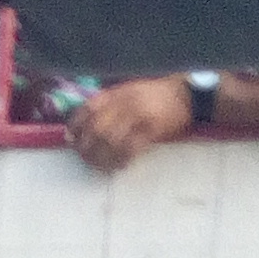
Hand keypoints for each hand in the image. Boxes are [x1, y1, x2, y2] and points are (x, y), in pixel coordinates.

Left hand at [66, 77, 196, 171]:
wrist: (187, 93)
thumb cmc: (155, 94)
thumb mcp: (130, 91)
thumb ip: (109, 105)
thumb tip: (84, 126)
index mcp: (119, 92)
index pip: (90, 108)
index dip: (76, 125)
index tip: (71, 139)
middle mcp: (126, 102)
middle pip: (97, 128)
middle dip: (87, 146)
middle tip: (85, 158)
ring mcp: (139, 115)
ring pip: (111, 141)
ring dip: (102, 158)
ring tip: (100, 166)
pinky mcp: (152, 129)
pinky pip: (131, 148)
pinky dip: (122, 160)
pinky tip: (120, 165)